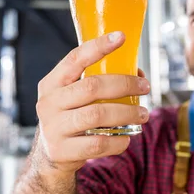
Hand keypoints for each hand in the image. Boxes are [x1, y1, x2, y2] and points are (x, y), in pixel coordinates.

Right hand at [35, 31, 150, 173]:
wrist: (50, 156)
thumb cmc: (70, 117)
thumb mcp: (72, 97)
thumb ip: (97, 83)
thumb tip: (138, 75)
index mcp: (51, 84)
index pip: (75, 59)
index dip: (98, 47)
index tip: (121, 36)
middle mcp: (49, 103)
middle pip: (92, 87)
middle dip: (124, 84)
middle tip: (145, 87)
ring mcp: (54, 128)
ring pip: (97, 115)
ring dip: (127, 113)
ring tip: (143, 114)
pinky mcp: (63, 151)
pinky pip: (99, 143)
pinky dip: (119, 140)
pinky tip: (128, 137)